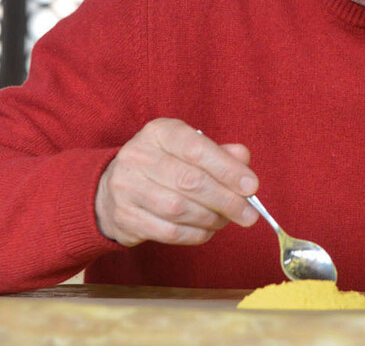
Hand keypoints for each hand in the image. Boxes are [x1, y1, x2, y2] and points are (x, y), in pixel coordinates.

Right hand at [95, 118, 258, 246]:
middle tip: (249, 214)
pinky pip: (168, 232)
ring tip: (226, 220)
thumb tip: (243, 159)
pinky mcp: (125, 217)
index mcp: (159, 132)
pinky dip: (195, 234)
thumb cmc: (163, 165)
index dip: (227, 169)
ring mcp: (127, 188)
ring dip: (211, 218)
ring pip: (179, 209)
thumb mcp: (188, 149)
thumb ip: (218, 153)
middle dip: (226, 200)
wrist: (112, 189)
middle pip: (189, 181)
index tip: (252, 186)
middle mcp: (139, 156)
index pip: (197, 148)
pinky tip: (207, 230)